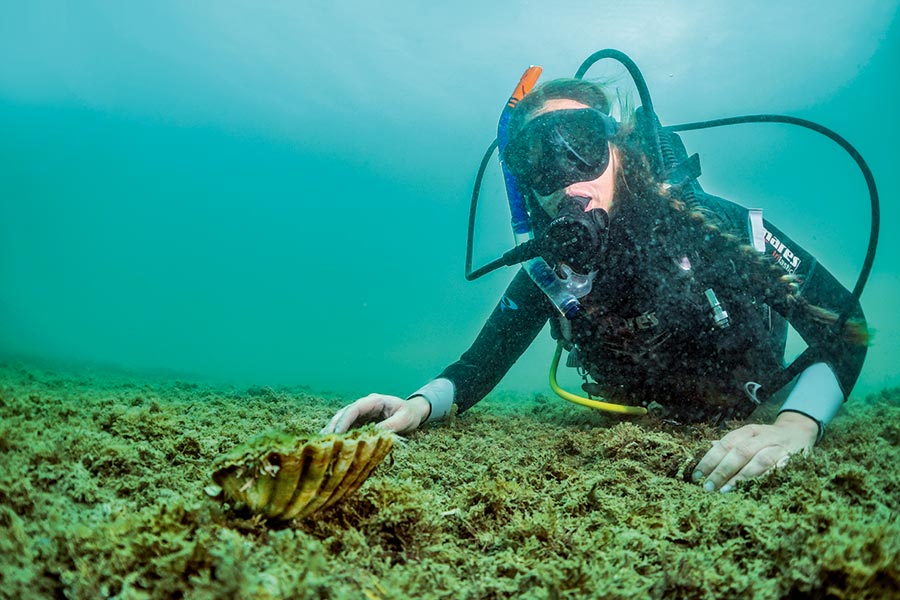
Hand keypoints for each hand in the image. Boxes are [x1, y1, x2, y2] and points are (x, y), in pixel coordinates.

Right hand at [320, 394, 430, 434]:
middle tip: (323, 440)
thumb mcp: (404, 419)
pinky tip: (330, 444)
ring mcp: (362, 413)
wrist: (414, 412)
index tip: (337, 433)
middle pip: (344, 413)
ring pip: (343, 420)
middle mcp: (365, 405)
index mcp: (375, 401)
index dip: (344, 420)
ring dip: (333, 430)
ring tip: (321, 443)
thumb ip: (389, 426)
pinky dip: (339, 435)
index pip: (355, 408)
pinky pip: (348, 427)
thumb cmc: (410, 414)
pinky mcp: (361, 422)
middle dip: (333, 426)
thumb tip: (373, 435)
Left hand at [692, 412, 818, 492]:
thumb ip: (730, 444)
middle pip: (740, 452)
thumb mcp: (748, 437)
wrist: (800, 432)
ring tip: (725, 490)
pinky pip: (778, 470)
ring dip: (742, 477)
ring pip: (760, 461)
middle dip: (722, 470)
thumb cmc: (767, 439)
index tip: (697, 475)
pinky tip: (754, 489)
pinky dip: (765, 479)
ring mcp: (779, 448)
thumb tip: (710, 447)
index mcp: (749, 431)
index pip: (726, 444)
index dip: (710, 459)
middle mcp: (763, 437)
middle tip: (708, 486)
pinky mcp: (793, 460)